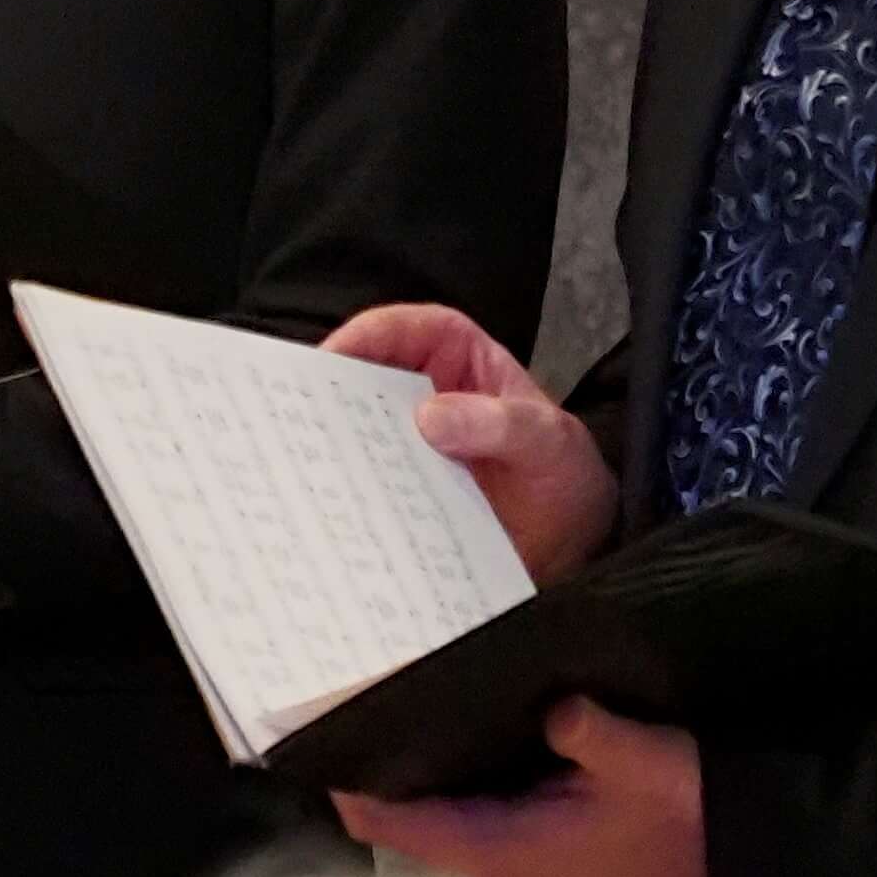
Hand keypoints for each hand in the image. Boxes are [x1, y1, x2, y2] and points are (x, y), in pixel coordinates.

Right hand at [324, 301, 617, 581]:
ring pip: (358, 430)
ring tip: (307, 462)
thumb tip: (431, 418)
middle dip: (331, 391)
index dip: (367, 335)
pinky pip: (366, 482)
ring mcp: (409, 444)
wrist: (575, 546)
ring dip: (331, 443)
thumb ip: (502, 424)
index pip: (406, 330)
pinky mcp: (401, 488)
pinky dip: (347, 489)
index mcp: (459, 357)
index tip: (334, 357)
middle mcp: (425, 394)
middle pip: (366, 377)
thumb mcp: (549, 441)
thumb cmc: (567, 475)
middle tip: (300, 413)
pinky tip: (331, 503)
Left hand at [335, 696, 708, 876]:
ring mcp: (510, 862)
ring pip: (426, 814)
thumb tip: (552, 707)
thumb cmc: (687, 812)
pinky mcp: (530, 847)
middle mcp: (494, 868)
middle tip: (336, 687)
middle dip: (368, 762)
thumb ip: (591, 735)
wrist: (737, 850)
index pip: (393, 825)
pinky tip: (436, 716)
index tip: (315, 720)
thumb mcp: (644, 763)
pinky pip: (459, 808)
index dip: (349, 777)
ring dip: (403, 766)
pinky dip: (439, 773)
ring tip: (371, 690)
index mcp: (504, 856)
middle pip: (398, 819)